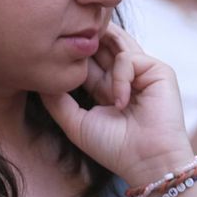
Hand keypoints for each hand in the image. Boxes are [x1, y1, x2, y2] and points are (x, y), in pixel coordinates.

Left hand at [40, 23, 195, 186]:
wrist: (146, 162)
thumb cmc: (114, 148)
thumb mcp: (76, 123)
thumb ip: (57, 101)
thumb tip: (38, 80)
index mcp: (105, 86)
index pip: (86, 57)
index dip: (71, 50)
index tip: (53, 48)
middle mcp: (122, 75)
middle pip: (102, 42)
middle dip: (85, 38)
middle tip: (68, 34)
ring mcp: (141, 71)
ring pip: (117, 40)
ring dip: (100, 40)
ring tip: (87, 48)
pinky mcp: (158, 71)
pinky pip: (129, 59)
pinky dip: (120, 77)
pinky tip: (119, 102)